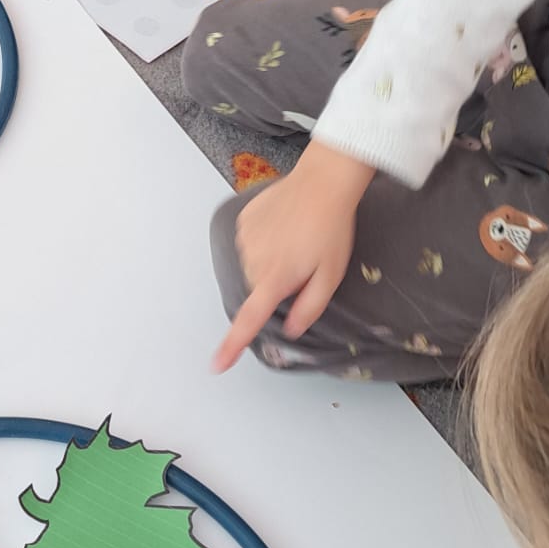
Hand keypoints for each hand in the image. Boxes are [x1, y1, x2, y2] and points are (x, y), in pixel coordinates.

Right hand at [212, 141, 374, 371]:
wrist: (322, 183)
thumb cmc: (332, 229)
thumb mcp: (331, 275)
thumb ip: (310, 307)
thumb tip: (291, 329)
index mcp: (276, 278)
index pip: (249, 319)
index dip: (232, 345)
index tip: (217, 364)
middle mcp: (254, 260)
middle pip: (258, 289)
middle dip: (276, 286)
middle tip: (303, 265)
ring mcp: (245, 239)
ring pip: (253, 267)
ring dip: (270, 263)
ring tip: (295, 242)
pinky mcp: (243, 221)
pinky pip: (250, 244)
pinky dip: (264, 243)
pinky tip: (283, 229)